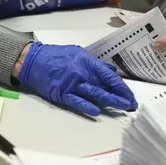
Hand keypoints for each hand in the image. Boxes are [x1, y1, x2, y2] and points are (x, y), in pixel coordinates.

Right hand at [18, 42, 137, 115]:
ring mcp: (72, 84)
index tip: (131, 95)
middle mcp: (82, 73)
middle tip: (132, 105)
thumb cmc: (58, 56)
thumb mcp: (79, 53)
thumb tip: (112, 71)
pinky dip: (86, 106)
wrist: (33, 61)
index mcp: (88, 62)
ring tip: (123, 108)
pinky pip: (76, 101)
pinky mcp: (61, 94)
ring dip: (110, 102)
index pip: (109, 76)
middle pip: (105, 86)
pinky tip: (97, 111)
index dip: (122, 87)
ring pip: (95, 94)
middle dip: (121, 96)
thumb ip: (96, 64)